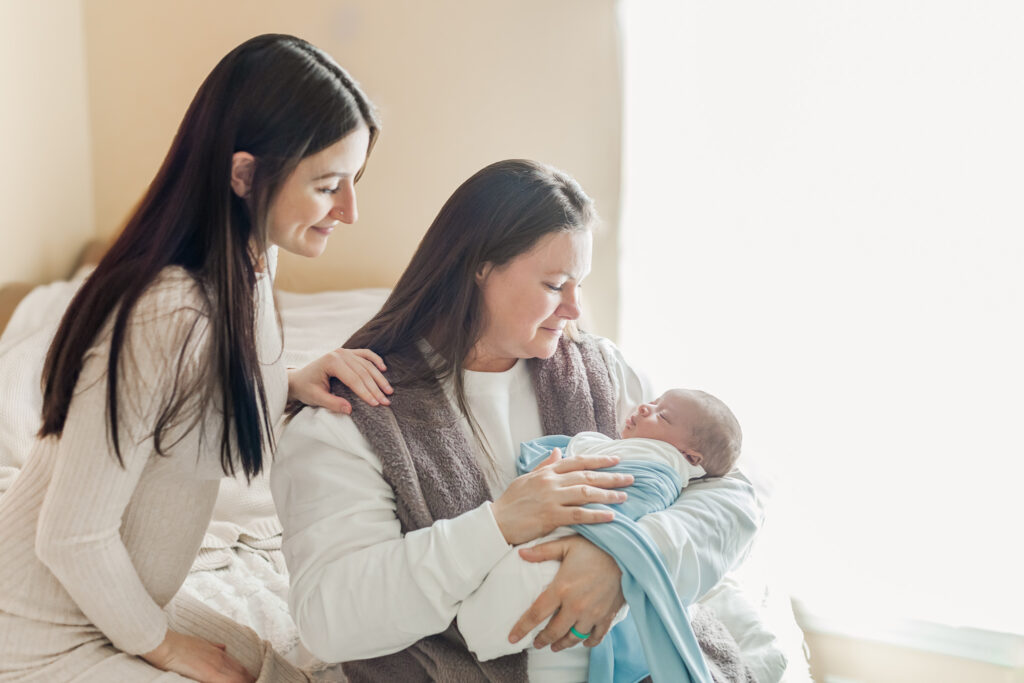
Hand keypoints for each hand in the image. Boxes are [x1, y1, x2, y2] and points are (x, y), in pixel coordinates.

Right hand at [142, 629, 254, 682]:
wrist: (166, 643)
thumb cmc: (178, 644)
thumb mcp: (199, 643)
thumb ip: (213, 647)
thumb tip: (223, 647)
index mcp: (219, 652)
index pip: (238, 666)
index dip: (246, 675)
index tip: (252, 680)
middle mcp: (221, 658)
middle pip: (242, 672)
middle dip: (250, 680)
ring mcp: (217, 665)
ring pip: (238, 677)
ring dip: (245, 681)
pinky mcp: (210, 673)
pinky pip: (229, 681)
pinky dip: (237, 682)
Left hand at [288, 348, 392, 413]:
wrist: (298, 379)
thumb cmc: (306, 388)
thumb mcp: (316, 398)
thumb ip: (332, 403)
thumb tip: (349, 410)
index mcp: (331, 362)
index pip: (354, 379)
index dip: (366, 393)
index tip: (376, 404)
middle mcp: (340, 354)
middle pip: (363, 372)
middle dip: (376, 388)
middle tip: (386, 401)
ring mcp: (345, 351)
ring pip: (367, 365)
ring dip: (379, 378)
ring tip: (389, 391)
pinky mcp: (348, 353)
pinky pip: (365, 354)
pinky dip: (375, 360)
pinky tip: (384, 369)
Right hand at [491, 449, 632, 545]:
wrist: (496, 521)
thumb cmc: (511, 501)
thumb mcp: (527, 478)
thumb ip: (545, 465)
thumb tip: (558, 452)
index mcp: (547, 471)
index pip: (578, 461)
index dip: (599, 460)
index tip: (616, 459)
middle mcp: (551, 481)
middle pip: (587, 476)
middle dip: (611, 477)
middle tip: (630, 478)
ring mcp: (551, 498)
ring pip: (586, 493)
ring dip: (607, 494)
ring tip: (624, 496)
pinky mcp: (550, 516)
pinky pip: (579, 514)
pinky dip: (596, 514)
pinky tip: (611, 515)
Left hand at [508, 536, 623, 651]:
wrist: (626, 554)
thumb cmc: (594, 547)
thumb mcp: (567, 544)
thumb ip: (543, 551)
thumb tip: (521, 553)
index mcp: (561, 588)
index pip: (536, 614)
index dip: (522, 628)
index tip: (512, 638)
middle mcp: (575, 606)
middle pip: (553, 632)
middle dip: (542, 640)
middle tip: (536, 643)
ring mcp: (592, 614)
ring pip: (573, 638)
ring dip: (562, 644)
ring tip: (555, 645)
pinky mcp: (606, 616)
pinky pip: (595, 637)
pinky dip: (587, 642)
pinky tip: (582, 641)